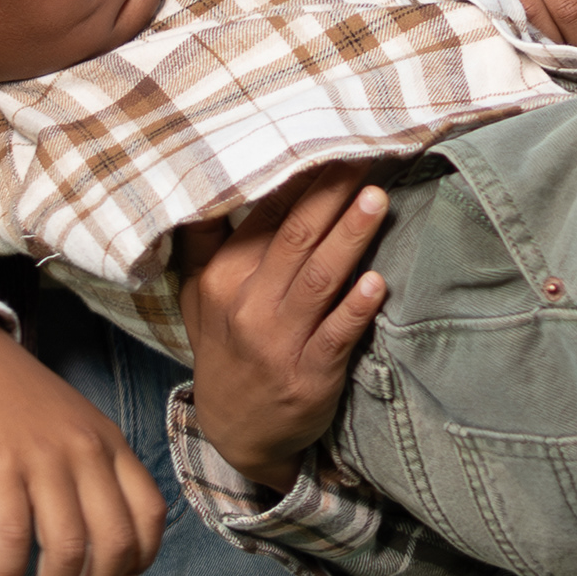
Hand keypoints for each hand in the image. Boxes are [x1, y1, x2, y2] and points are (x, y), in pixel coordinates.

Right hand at [0, 323, 166, 575]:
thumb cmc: (13, 401)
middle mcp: (86, 452)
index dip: (138, 561)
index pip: (149, 515)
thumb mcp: (74, 426)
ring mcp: (43, 459)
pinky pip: (13, 540)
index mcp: (110, 443)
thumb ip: (94, 471)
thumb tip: (98, 542)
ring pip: (67, 549)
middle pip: (114, 542)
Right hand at [171, 164, 391, 491]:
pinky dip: (356, 309)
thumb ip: (203, 244)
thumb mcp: (199, 299)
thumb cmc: (227, 352)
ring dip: (350, 237)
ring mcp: (280, 342)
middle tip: (364, 154)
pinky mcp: (311, 375)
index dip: (300, 177)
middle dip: (332, 194)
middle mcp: (249, 306)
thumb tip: (203, 184)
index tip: (328, 140)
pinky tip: (377, 283)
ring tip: (376, 199)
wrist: (238, 435)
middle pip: (297, 238)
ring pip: (320, 279)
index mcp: (224, 279)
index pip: (266, 215)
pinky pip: (336, 336)